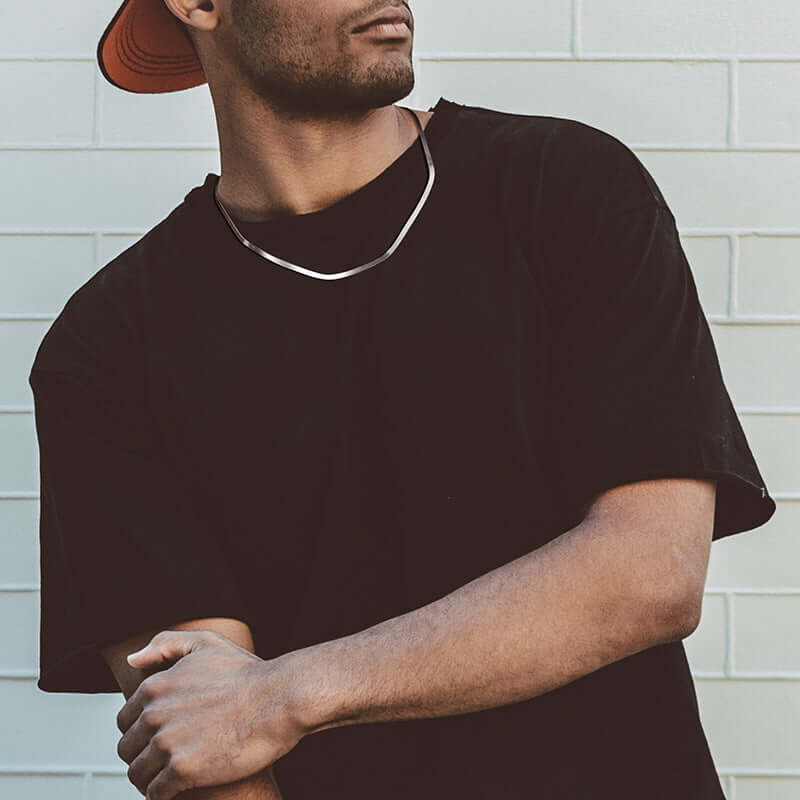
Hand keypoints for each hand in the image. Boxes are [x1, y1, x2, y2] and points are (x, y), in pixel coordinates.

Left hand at [116, 629, 305, 799]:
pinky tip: (183, 788)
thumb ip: (165, 645)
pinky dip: (165, 795)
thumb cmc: (247, 674)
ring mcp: (167, 742)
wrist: (279, 700)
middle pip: (128, 749)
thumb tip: (132, 659)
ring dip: (151, 778)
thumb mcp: (206, 643)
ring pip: (138, 774)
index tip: (160, 736)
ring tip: (172, 777)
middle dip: (144, 755)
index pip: (125, 720)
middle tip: (168, 758)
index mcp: (155, 686)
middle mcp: (155, 714)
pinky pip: (156, 793)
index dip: (142, 731)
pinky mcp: (182, 770)